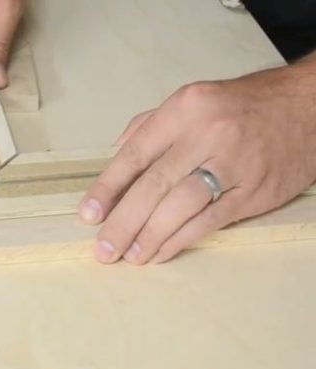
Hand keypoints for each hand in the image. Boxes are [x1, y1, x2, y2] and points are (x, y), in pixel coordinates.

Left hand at [78, 57, 315, 264]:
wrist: (307, 106)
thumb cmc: (241, 106)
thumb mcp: (193, 100)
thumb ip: (150, 125)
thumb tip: (114, 154)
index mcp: (185, 109)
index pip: (135, 154)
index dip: (108, 188)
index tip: (89, 214)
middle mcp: (208, 134)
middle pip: (154, 185)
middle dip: (123, 221)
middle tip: (103, 249)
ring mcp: (234, 164)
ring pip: (181, 206)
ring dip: (150, 236)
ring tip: (130, 255)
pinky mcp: (256, 190)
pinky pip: (211, 220)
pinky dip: (182, 239)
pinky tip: (161, 252)